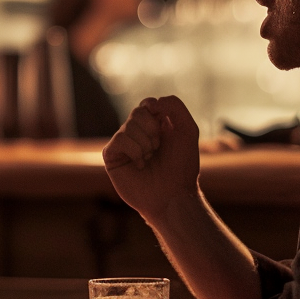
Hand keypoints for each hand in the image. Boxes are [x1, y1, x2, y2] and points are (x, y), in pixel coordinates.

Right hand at [102, 96, 199, 222]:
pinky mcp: (112, 155)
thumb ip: (175, 106)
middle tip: (158, 148)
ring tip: (149, 159)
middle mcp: (137, 133)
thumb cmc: (181, 166)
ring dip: (146, 144)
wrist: (172, 195)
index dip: (156, 110)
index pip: (148, 104)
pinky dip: (135, 151)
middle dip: (153, 130)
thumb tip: (150, 102)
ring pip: (129, 126)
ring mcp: (123, 144)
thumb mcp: (188, 130)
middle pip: (138, 112)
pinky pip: (120, 139)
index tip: (166, 126)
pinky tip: (140, 165)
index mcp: (154, 125)